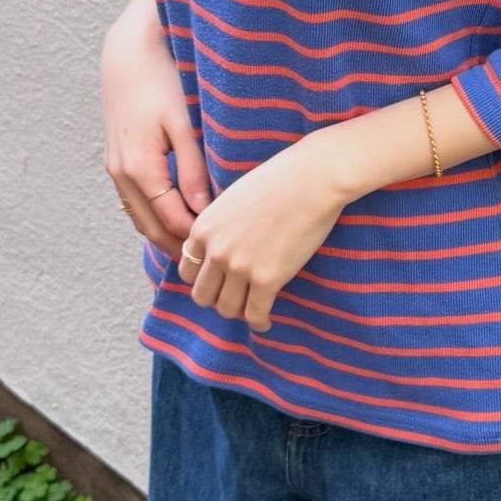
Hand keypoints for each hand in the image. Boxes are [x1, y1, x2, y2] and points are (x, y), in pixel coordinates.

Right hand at [102, 2, 211, 258]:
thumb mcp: (186, 126)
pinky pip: (135, 200)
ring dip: (164, 233)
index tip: (224, 248)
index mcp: (140, 169)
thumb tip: (204, 208)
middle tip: (211, 261)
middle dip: (179, 245)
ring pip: (140, 216)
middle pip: (151, 226)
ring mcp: (115, 168)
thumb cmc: (164, 82)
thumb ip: (194, 170)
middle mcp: (122, 174)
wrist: (130, 52)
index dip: (196, 238)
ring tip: (197, 247)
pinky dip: (155, 215)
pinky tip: (179, 218)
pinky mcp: (117, 159)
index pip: (170, 220)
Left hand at [178, 138, 348, 333]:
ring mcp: (239, 267)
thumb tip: (229, 239)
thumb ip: (223, 222)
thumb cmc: (282, 178)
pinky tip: (266, 321)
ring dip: (239, 311)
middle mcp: (215, 251)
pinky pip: (255, 314)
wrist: (313, 179)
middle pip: (202, 295)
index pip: (187, 269)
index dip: (204, 278)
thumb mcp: (236, 196)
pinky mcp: (267, 279)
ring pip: (226, 308)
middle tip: (236, 296)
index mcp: (203, 229)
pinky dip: (259, 322)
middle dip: (217, 298)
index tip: (219, 281)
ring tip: (253, 308)